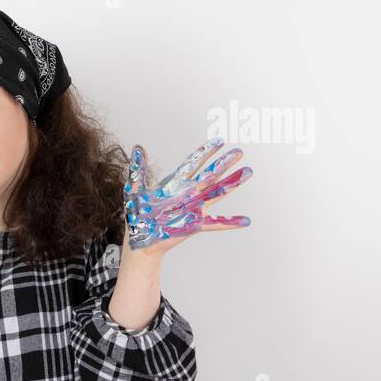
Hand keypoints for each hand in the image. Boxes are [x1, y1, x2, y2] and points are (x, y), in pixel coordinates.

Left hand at [124, 137, 252, 255]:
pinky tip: (245, 221)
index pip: (193, 163)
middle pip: (209, 174)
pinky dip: (230, 222)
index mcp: (175, 183)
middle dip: (223, 163)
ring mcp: (193, 208)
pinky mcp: (194, 225)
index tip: (219, 141)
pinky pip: (215, 223)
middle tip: (238, 152)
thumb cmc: (137, 215)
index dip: (205, 152)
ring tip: (247, 172)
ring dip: (231, 184)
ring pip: (216, 193)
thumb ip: (138, 169)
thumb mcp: (134, 189)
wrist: (139, 240)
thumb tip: (138, 147)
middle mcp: (188, 193)